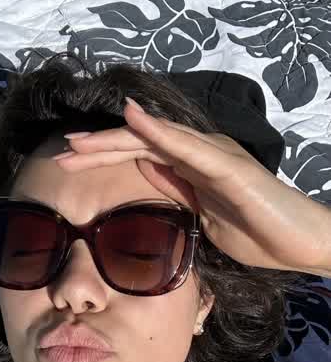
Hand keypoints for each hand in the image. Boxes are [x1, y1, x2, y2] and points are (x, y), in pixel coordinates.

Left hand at [54, 99, 328, 273]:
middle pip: (138, 144)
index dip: (102, 158)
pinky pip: (186, 145)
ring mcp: (213, 156)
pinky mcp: (227, 165)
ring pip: (154, 139)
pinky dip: (158, 130)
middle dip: (97, 148)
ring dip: (114, 138)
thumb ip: (175, 191)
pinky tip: (131, 118)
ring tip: (79, 140)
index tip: (68, 164)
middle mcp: (197, 154)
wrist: (300, 243)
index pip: (138, 157)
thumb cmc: (257, 233)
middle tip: (61, 153)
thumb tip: (144, 172)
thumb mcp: (201, 216)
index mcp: (189, 169)